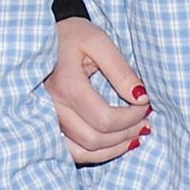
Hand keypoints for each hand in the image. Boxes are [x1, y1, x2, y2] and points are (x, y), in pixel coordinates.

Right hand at [47, 16, 149, 164]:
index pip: (105, 119)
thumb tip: (142, 98)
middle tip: (145, 122)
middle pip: (95, 139)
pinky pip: (71, 152)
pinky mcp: (48, 124)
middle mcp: (52, 107)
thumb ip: (121, 70)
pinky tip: (113, 143)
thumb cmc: (72, 35)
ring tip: (134, 136)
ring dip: (113, 149)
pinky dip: (96, 153)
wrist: (43, 36)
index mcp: (66, 85)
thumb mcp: (99, 42)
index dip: (131, 118)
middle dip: (126, 134)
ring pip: (83, 152)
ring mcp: (47, 118)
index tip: (145, 104)